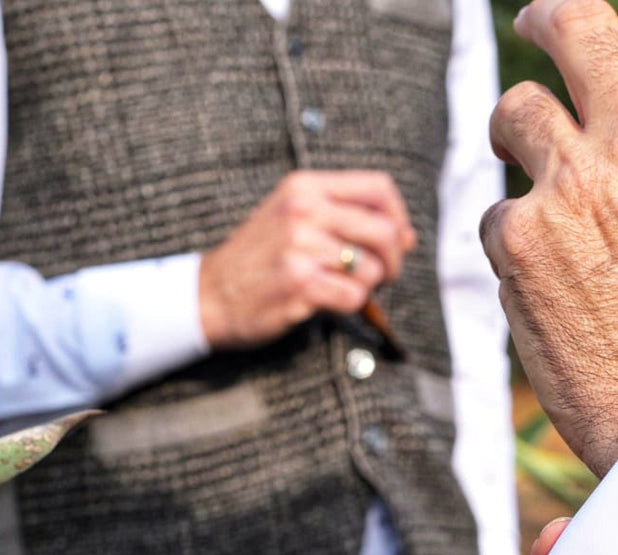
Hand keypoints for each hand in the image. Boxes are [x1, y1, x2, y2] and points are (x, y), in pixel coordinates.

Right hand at [199, 170, 417, 348]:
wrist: (208, 294)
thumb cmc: (260, 259)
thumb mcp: (296, 220)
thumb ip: (348, 219)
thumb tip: (409, 237)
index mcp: (305, 186)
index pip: (380, 187)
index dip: (400, 217)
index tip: (398, 241)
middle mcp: (303, 210)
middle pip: (384, 230)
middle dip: (394, 260)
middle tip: (382, 276)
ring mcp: (300, 246)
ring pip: (372, 268)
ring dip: (367, 287)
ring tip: (342, 287)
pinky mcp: (299, 284)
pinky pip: (354, 296)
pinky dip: (350, 305)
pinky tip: (328, 302)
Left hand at [482, 0, 617, 473]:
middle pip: (572, 23)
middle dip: (552, 13)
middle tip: (542, 23)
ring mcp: (572, 189)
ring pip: (514, 108)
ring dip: (518, 123)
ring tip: (524, 148)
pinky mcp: (519, 246)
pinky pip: (495, 207)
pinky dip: (511, 228)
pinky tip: (538, 264)